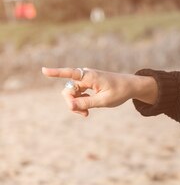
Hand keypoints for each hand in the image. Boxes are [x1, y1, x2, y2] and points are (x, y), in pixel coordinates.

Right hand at [41, 67, 156, 116]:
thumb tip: (70, 105)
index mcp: (90, 77)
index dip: (56, 73)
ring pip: (72, 94)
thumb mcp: (104, 101)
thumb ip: (86, 103)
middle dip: (72, 103)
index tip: (44, 70)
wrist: (131, 86)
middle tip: (83, 114)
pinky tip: (87, 110)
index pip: (70, 73)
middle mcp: (86, 76)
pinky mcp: (88, 85)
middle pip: (68, 90)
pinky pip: (77, 94)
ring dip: (76, 104)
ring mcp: (86, 80)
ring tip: (86, 114)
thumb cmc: (120, 91)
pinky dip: (80, 102)